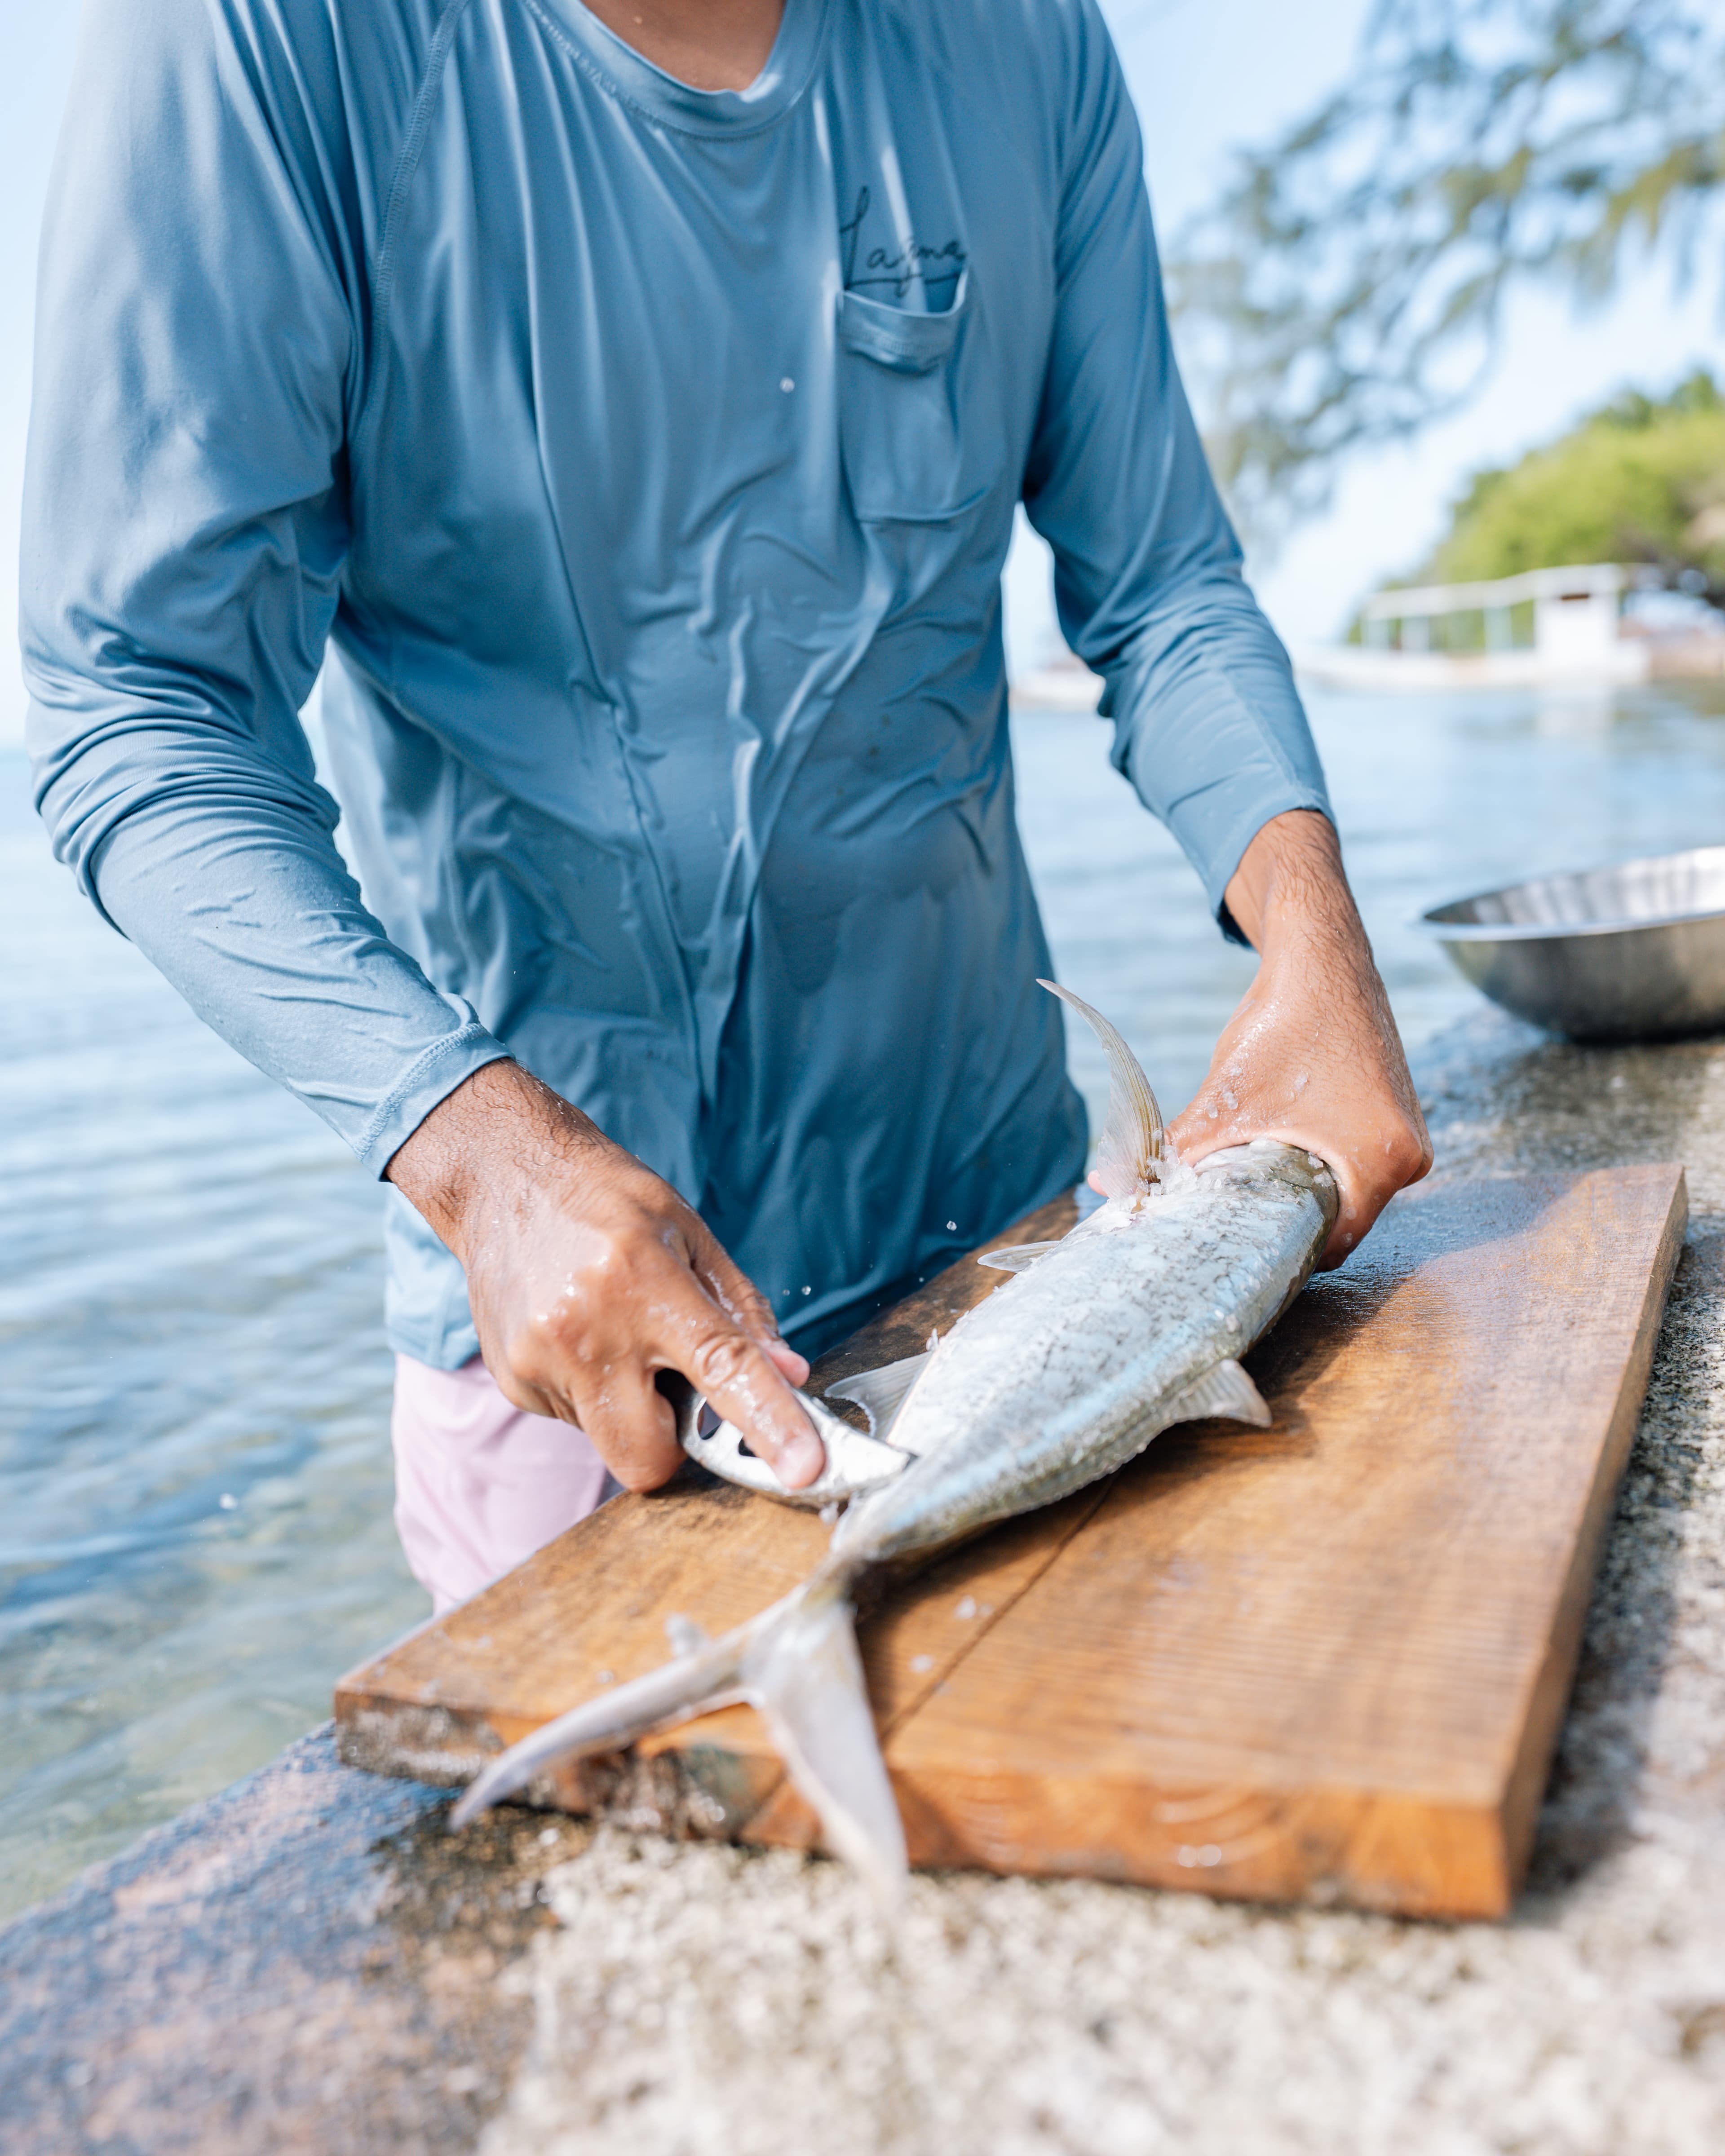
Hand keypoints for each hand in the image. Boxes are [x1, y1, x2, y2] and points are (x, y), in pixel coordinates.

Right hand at [384, 1060, 823, 1491]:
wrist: (503, 1174)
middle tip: (676, 1384)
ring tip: (616, 1332)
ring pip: (610, 1439)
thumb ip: (742, 1311)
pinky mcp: (511, 1380)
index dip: (770, 1423)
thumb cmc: (608, 1200)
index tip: (805, 1470)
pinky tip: (582, 1335)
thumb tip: (789, 1374)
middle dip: (676, 1443)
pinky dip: (593, 1392)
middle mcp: (585, 1330)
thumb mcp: (690, 1233)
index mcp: (644, 1283)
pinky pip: (574, 1419)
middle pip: (648, 1457)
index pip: (722, 1369)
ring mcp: (538, 1361)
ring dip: (631, 1407)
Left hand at [1160, 811, 1430, 1267]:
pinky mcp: (1393, 1117)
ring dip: (1298, 1191)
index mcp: (1385, 1161)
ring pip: (1342, 1190)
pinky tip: (1276, 1154)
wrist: (1320, 955)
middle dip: (1285, 1223)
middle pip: (1338, 1220)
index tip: (1236, 1256)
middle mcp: (1409, 1156)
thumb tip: (1105, 1187)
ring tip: (1250, 1190)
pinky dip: (1313, 1163)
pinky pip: (1351, 1161)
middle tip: (1231, 1227)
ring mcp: (1407, 1135)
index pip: (1332, 1244)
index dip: (1280, 1255)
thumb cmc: (1284, 1024)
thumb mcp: (1225, 1100)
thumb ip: (1173, 1151)